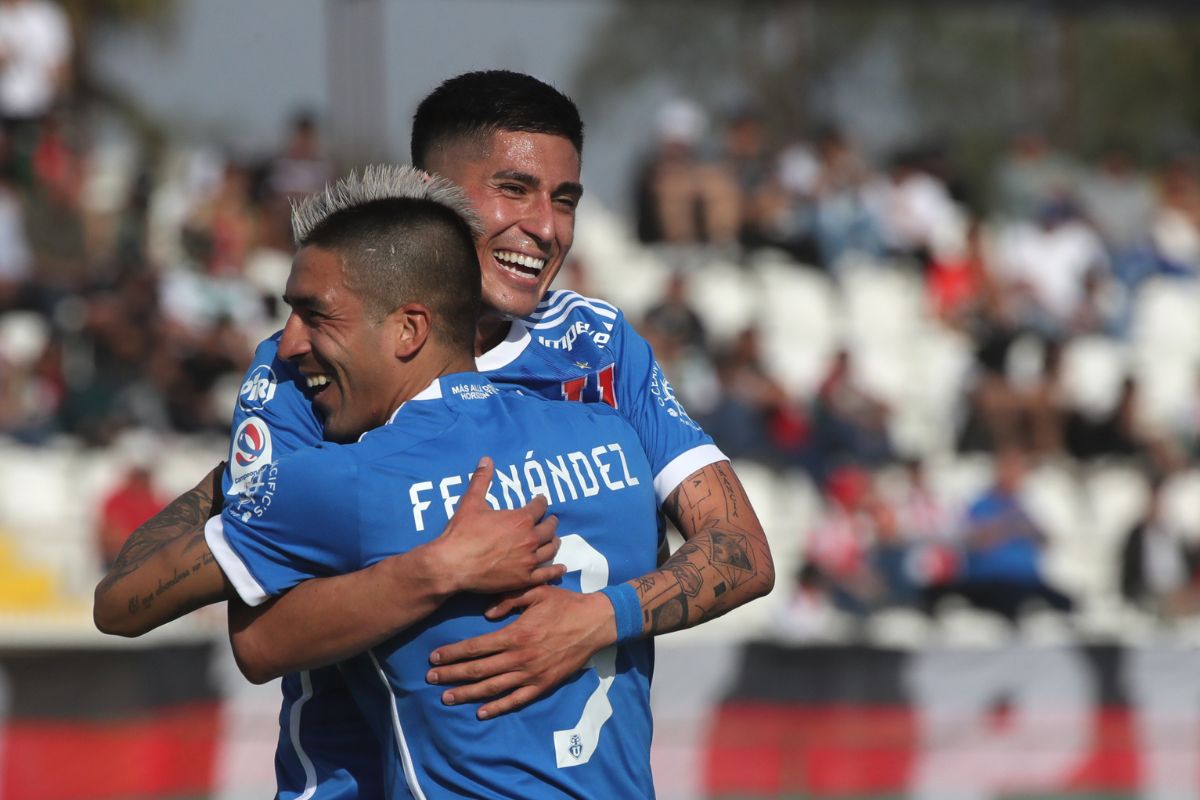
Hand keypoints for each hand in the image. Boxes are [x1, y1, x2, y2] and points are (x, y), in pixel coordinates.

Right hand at [426, 457, 563, 594]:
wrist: (453, 564)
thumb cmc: (462, 533)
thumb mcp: (471, 502)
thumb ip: (481, 480)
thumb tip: (486, 459)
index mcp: (520, 519)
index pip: (539, 507)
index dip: (541, 502)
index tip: (541, 501)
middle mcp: (529, 539)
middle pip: (549, 528)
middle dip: (551, 522)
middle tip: (551, 520)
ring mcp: (529, 560)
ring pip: (550, 550)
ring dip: (554, 543)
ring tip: (554, 540)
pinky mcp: (524, 579)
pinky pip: (546, 574)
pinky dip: (555, 569)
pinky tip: (561, 568)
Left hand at [426, 585, 615, 719]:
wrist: (595, 623)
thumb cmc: (564, 604)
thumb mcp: (536, 591)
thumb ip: (508, 599)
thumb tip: (486, 615)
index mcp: (515, 634)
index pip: (476, 647)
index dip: (453, 654)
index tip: (434, 658)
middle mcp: (520, 658)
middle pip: (478, 670)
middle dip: (452, 675)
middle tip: (431, 679)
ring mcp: (531, 674)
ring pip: (493, 688)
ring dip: (468, 694)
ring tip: (447, 697)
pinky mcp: (543, 685)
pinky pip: (517, 700)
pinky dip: (498, 707)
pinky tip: (481, 712)